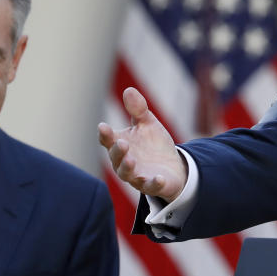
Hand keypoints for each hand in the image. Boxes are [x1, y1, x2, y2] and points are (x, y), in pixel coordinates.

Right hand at [99, 86, 186, 201]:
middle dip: (117, 151)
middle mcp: (124, 162)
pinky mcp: (151, 185)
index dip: (105, 134)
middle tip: (122, 143)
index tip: (103, 127)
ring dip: (127, 167)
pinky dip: (153, 183)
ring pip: (127, 174)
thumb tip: (128, 89)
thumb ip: (138, 110)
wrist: (173, 167)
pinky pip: (150, 186)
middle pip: (115, 158)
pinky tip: (158, 178)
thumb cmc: (154, 145)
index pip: (108, 140)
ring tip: (131, 159)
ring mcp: (137, 175)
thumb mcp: (148, 124)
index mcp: (121, 144)